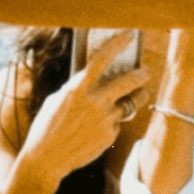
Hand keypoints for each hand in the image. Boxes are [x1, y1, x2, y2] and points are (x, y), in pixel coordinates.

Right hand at [18, 30, 150, 189]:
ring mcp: (105, 120)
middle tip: (145, 71)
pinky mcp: (110, 136)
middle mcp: (95, 102)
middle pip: (129, 81)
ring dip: (137, 97)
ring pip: (131, 104)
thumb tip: (95, 78)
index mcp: (78, 89)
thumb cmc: (48, 127)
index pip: (102, 59)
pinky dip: (113, 122)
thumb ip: (78, 89)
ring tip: (141, 93)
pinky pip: (117, 124)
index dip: (117, 44)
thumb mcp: (58, 100)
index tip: (128, 35)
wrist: (47, 158)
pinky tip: (100, 127)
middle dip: (142, 74)